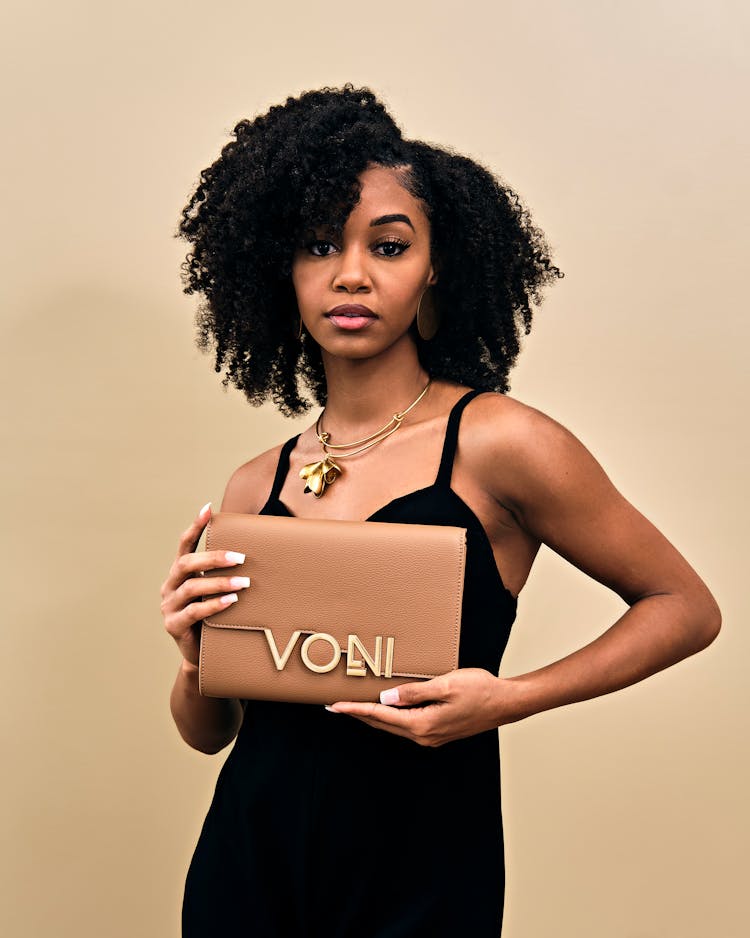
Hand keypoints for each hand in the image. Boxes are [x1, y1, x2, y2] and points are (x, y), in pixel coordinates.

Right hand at [160, 502, 250, 667]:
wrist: (202, 655)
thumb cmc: (215, 617)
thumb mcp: (218, 592)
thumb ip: (226, 574)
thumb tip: (259, 552)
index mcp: (180, 573)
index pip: (185, 545)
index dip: (195, 527)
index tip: (208, 509)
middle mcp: (170, 586)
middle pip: (187, 564)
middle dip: (213, 558)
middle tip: (240, 558)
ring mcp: (169, 606)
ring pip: (192, 587)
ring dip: (219, 583)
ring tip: (244, 583)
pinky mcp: (174, 625)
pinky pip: (193, 612)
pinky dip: (214, 604)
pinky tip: (231, 600)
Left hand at [325, 667, 506, 746]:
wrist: (505, 703)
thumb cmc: (479, 689)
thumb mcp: (445, 685)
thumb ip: (413, 692)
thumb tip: (386, 699)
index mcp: (423, 724)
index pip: (381, 716)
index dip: (355, 709)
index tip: (335, 705)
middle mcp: (424, 736)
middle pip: (382, 724)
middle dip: (358, 714)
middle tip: (335, 706)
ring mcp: (431, 736)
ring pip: (393, 726)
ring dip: (372, 717)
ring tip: (353, 706)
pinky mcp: (437, 732)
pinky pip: (406, 726)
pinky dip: (390, 718)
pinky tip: (384, 709)